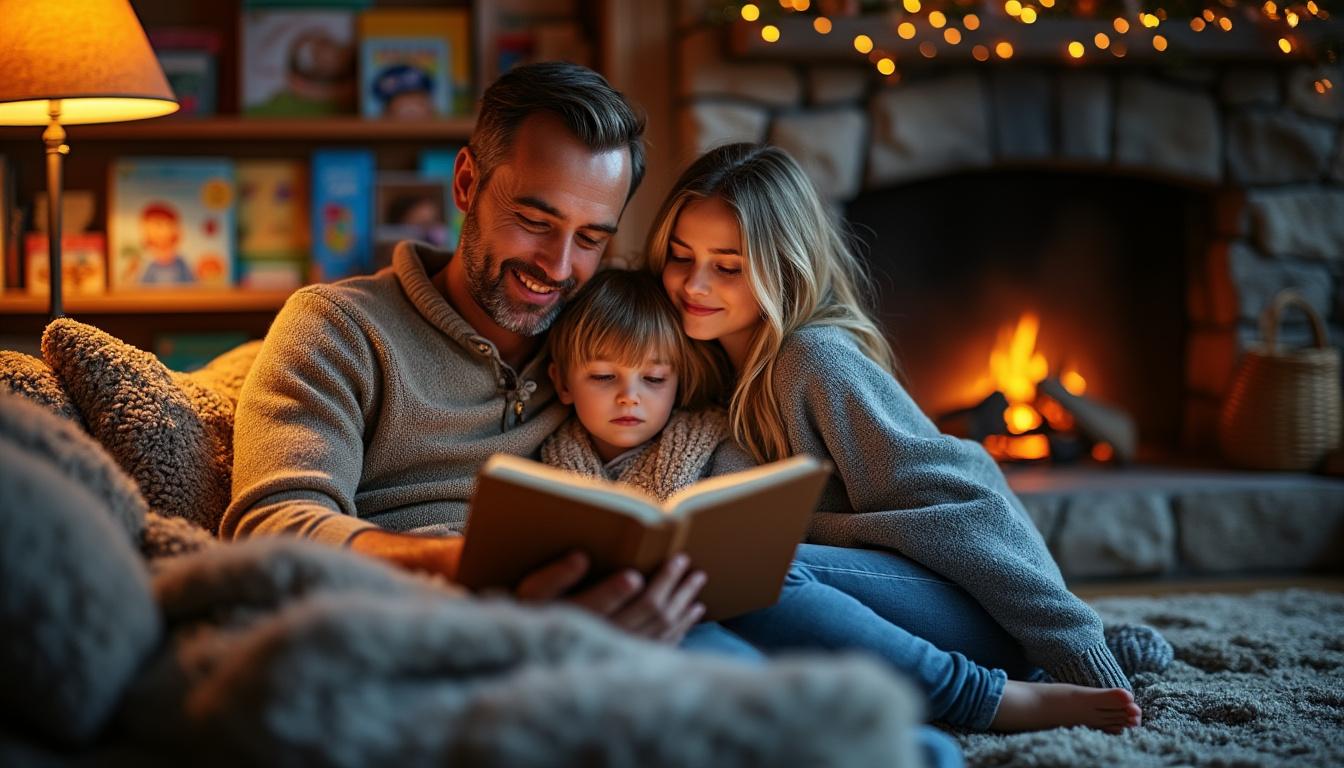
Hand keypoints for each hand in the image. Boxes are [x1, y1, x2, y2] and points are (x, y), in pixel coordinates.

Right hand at [515, 551, 707, 643]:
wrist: (544, 657)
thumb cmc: (536, 615)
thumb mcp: (533, 594)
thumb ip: (555, 577)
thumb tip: (580, 558)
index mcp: (578, 619)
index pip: (602, 604)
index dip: (618, 590)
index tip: (636, 574)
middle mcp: (606, 638)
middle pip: (645, 611)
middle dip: (668, 584)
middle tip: (683, 560)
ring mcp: (623, 652)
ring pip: (661, 628)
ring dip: (682, 602)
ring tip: (697, 579)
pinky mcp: (635, 661)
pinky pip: (665, 645)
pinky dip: (682, 628)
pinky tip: (692, 612)